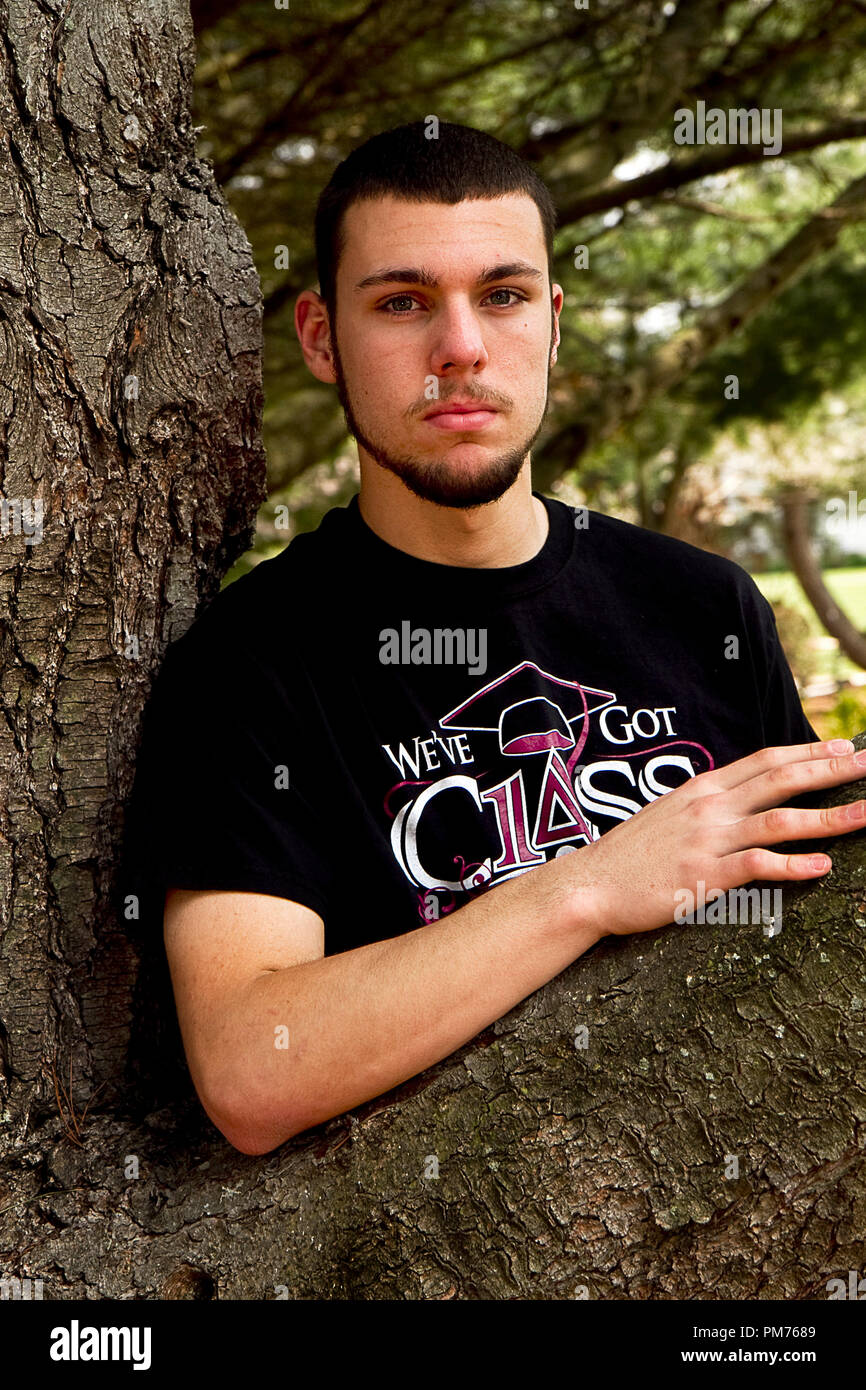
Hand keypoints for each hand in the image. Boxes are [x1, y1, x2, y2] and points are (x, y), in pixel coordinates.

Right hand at [573, 739, 865, 937]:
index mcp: (702, 789)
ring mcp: (706, 841)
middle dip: (829, 772)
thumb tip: (744, 801)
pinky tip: (821, 867)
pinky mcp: (702, 876)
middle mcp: (709, 808)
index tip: (845, 749)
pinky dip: (792, 865)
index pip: (765, 761)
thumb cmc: (630, 856)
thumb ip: (708, 805)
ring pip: (779, 821)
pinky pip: (756, 866)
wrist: (589, 885)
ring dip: (828, 818)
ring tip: (865, 815)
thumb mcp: (670, 815)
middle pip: (780, 780)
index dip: (808, 753)